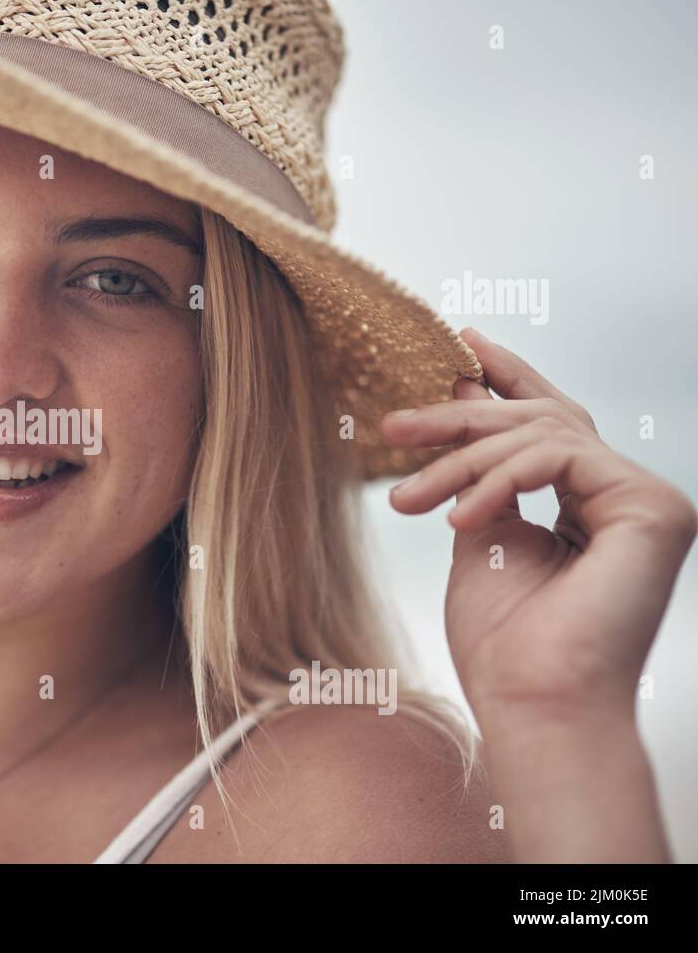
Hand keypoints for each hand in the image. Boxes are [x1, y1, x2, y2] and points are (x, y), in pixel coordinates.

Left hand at [379, 328, 696, 721]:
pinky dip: (498, 479)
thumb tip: (462, 406)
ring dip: (462, 458)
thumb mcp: (480, 536)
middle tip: (394, 426)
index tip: (459, 342)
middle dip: (460, 417)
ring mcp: (646, 501)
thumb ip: (482, 478)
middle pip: (540, 420)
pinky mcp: (653, 508)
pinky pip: (559, 458)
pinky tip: (459, 516)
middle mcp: (626, 497)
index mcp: (590, 505)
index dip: (506, 378)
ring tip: (407, 498)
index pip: (550, 424)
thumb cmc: (504, 642)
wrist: (532, 704)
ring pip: (542, 434)